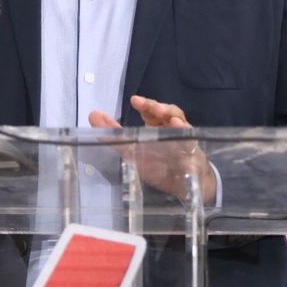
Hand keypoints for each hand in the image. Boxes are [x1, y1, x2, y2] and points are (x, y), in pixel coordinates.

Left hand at [89, 96, 215, 202]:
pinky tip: (179, 131)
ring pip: (182, 122)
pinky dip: (186, 138)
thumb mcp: (135, 152)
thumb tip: (93, 115)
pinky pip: (191, 145)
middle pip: (168, 112)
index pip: (152, 112)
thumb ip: (115, 135)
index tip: (134, 101)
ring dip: (173, 117)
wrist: (186, 185)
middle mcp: (172, 130)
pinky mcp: (194, 155)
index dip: (145, 104)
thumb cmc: (160, 166)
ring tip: (166, 116)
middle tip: (147, 106)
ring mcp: (185, 140)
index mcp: (158, 127)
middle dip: (158, 108)